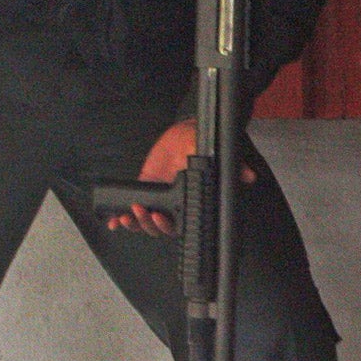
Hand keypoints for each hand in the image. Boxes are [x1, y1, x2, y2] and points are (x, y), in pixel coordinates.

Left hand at [106, 120, 256, 235]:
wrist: (183, 133)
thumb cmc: (198, 144)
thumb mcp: (211, 153)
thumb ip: (230, 165)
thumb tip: (248, 175)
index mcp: (188, 201)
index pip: (179, 224)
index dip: (167, 226)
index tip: (159, 217)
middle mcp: (173, 204)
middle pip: (159, 228)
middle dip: (148, 224)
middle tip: (141, 213)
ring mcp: (157, 199)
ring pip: (144, 222)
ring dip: (134, 224)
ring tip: (125, 218)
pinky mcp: (144, 190)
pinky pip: (131, 208)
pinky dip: (120, 216)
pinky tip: (113, 221)